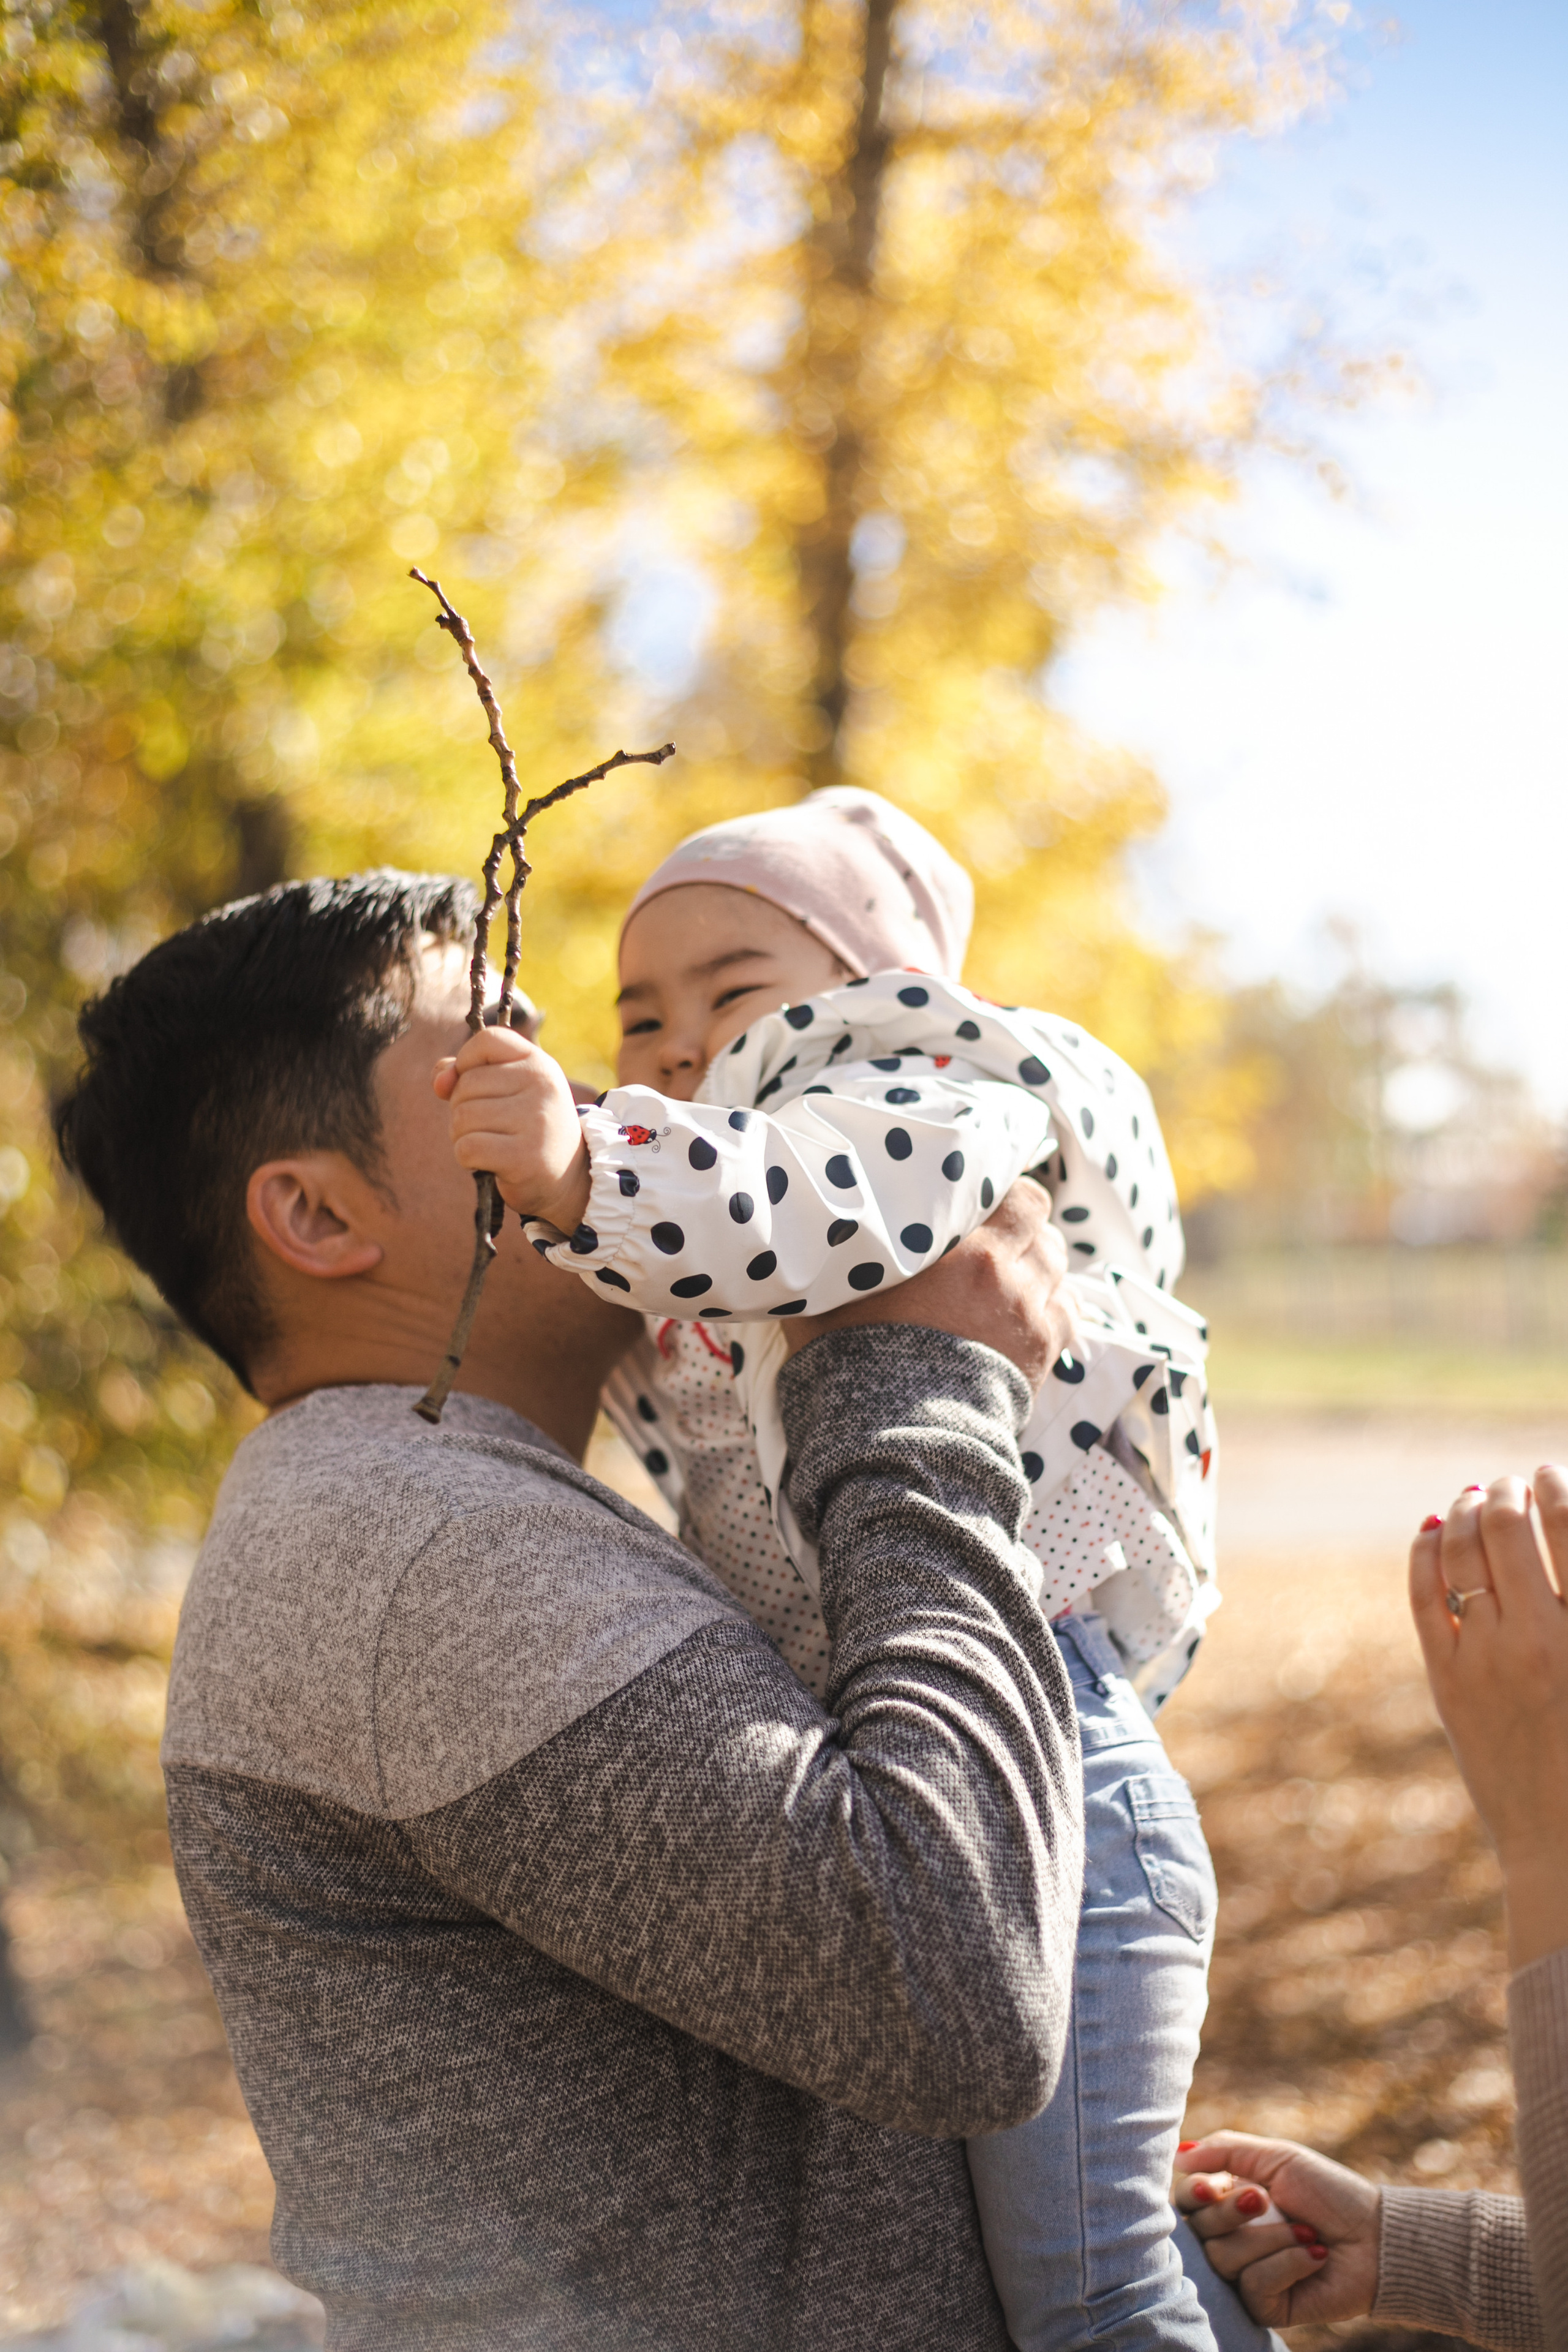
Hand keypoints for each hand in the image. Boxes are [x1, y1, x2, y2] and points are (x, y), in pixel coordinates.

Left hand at [433, 1027, 591, 1232]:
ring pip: (462, 1117)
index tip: (476, 1085)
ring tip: (491, 1143)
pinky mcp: (524, 1156)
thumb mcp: (505, 1092)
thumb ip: (465, 1073)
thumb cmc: (526, 1129)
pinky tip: (489, 1162)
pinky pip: (467, 1147)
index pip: (487, 1040)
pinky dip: (467, 1158)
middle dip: (462, 1109)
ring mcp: (535, 1121)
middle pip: (466, 1085)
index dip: (466, 1061)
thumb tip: (439, 1081)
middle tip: (491, 1126)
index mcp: (539, 1063)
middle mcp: (542, 1086)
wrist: (566, 1179)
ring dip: (463, 1136)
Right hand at [782, 1180, 1076, 1390]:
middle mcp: (1003, 1270)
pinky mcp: (1043, 1349)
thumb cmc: (857, 1362)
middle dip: (1022, 1223)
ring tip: (1011, 1273)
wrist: (897, 1435)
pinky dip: (1055, 1302)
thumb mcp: (833, 1295)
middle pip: (1039, 1221)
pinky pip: (1069, 1308)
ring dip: (1038, 1259)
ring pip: (1056, 1260)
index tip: (985, 1199)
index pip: (1013, 1194)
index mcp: (961, 1247)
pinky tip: (1030, 1310)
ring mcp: (1028, 1309)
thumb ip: (840, 1254)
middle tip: (995, 1235)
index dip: (1003, 1192)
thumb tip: (816, 1227)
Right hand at [1175, 2133, 1379, 2326]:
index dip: (1194, 2194)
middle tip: (1267, 2200)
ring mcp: (1247, 2274)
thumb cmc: (1328, 2192)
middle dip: (1234, 2212)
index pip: (1187, 2200)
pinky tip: (1314, 2255)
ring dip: (1272, 2239)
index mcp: (1230, 2200)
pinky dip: (1287, 2265)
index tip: (1211, 2185)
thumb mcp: (1277, 2156)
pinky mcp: (1266, 2305)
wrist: (1375, 2236)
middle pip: (1200, 2231)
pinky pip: (1253, 2287)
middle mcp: (1232, 2239)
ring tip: (1306, 2231)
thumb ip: (1225, 2149)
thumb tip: (1178, 2155)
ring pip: (1226, 2259)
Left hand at [1410, 1471, 1567, 1968]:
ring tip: (1473, 1498)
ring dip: (1463, 1514)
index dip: (1556, 1488)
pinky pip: (1422, 1597)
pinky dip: (1423, 1553)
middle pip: (1507, 1529)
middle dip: (1505, 1493)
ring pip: (1458, 1555)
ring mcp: (1485, 1661)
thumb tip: (1555, 1532)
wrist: (1564, 1847)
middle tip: (1509, 1484)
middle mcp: (1538, 1640)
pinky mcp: (1446, 1683)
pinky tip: (1430, 1531)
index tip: (1548, 1471)